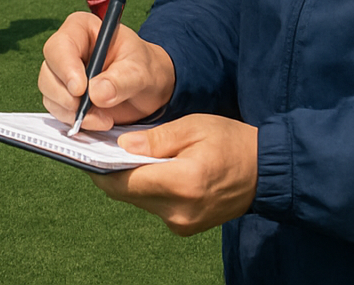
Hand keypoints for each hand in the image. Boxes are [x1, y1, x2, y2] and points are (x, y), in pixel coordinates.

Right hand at [39, 12, 175, 131]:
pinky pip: (57, 109)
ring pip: (49, 92)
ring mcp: (63, 73)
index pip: (61, 45)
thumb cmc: (144, 68)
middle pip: (49, 71)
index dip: (65, 67)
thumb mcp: (140, 70)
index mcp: (81, 29)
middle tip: (87, 110)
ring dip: (71, 111)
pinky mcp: (64, 95)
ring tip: (102, 118)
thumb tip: (96, 93)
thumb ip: (121, 80)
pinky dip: (73, 120)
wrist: (149, 88)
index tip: (80, 89)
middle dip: (65, 95)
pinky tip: (97, 121)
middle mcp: (67, 50)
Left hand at [88, 115, 257, 235]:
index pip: (123, 182)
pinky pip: (155, 206)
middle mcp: (179, 211)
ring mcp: (183, 224)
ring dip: (129, 179)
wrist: (266, 171)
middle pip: (127, 193)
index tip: (86, 150)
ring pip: (139, 200)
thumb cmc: (232, 141)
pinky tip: (148, 168)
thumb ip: (155, 139)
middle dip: (111, 171)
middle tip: (101, 147)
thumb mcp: (193, 127)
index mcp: (182, 184)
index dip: (99, 167)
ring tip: (125, 154)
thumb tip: (122, 148)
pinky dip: (147, 187)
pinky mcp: (186, 227)